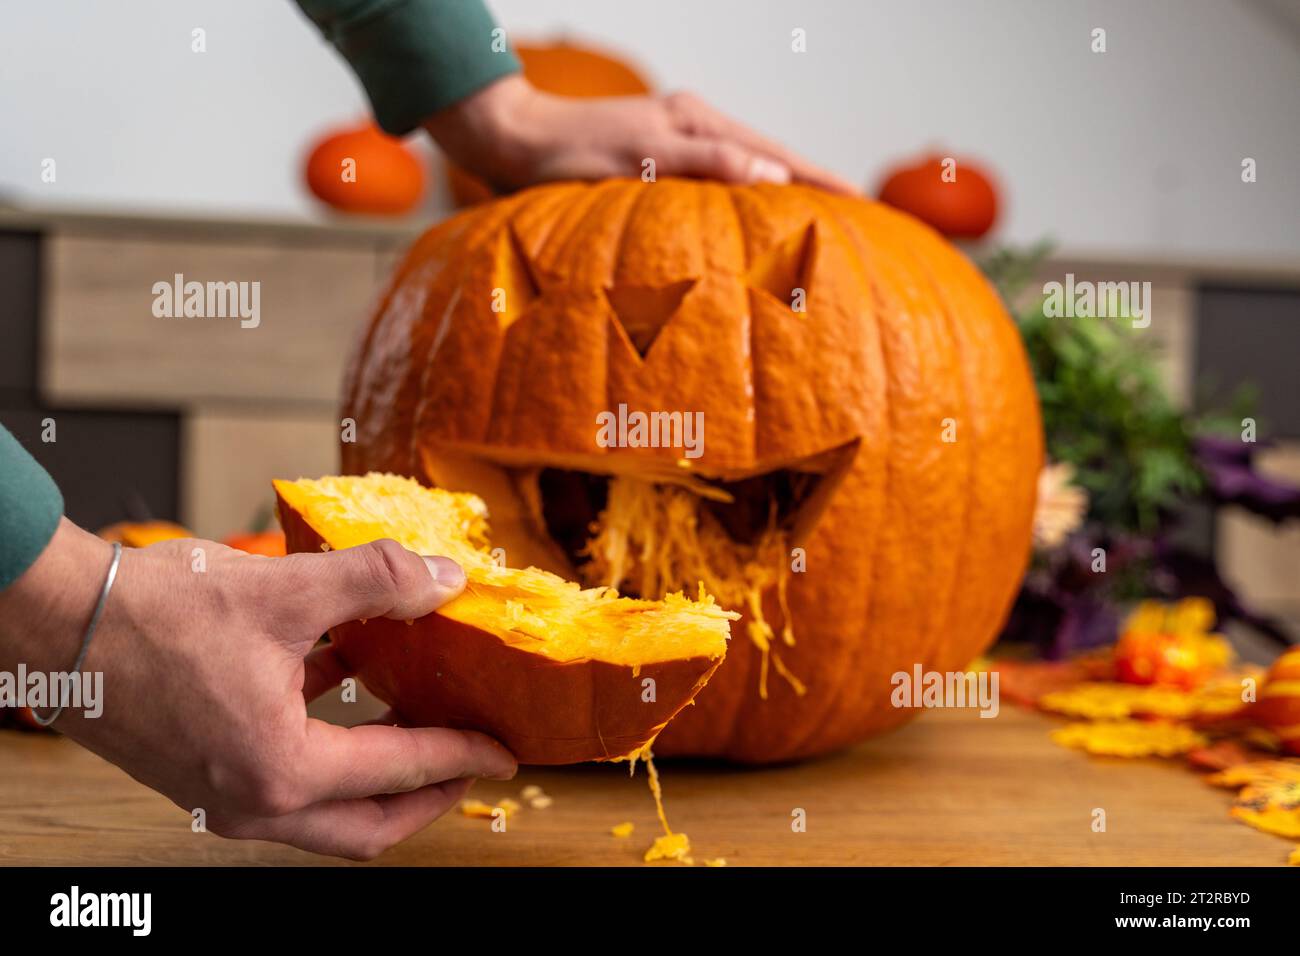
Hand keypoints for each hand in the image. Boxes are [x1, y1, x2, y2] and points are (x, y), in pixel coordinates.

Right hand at [0, 519, 516, 859]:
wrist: (59, 620)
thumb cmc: (156, 613)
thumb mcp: (287, 590)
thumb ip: (378, 581)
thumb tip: (445, 577)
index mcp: (281, 770)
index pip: (400, 772)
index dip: (462, 755)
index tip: (502, 750)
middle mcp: (252, 801)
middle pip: (365, 827)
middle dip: (426, 798)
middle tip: (469, 763)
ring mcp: (221, 794)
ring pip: (323, 810)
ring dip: (374, 772)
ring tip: (414, 718)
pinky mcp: (201, 770)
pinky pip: (283, 773)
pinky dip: (323, 738)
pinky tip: (342, 672)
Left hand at [425, 74, 858, 195]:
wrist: (512, 143)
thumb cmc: (567, 154)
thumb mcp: (638, 156)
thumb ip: (705, 163)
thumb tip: (774, 172)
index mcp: (697, 122)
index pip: (777, 154)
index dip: (823, 181)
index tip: (866, 206)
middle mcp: (693, 130)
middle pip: (771, 160)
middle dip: (815, 189)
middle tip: (859, 222)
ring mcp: (675, 147)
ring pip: (746, 174)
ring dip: (782, 200)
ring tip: (820, 228)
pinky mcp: (656, 167)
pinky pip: (715, 189)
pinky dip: (743, 208)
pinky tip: (751, 229)